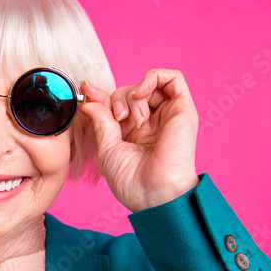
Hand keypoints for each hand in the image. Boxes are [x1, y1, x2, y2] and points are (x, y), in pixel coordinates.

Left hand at [79, 69, 199, 211]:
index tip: (86, 92)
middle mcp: (153, 123)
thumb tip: (90, 100)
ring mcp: (168, 115)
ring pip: (149, 84)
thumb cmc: (131, 180)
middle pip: (131, 92)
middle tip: (117, 118)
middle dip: (117, 99)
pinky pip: (173, 77)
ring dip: (133, 94)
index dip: (101, 95)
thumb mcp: (107, 148)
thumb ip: (101, 121)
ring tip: (132, 118)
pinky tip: (141, 95)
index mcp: (134, 134)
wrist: (154, 193)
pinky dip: (152, 78)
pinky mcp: (183, 109)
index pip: (117, 104)